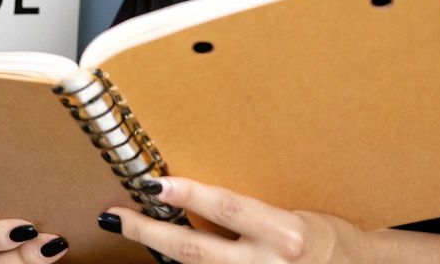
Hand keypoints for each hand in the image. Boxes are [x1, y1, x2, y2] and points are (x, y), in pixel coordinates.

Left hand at [99, 176, 378, 263]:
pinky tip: (162, 254)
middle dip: (149, 233)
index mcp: (285, 235)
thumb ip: (246, 209)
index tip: (152, 184)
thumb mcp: (291, 215)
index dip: (187, 196)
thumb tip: (188, 189)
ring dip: (160, 252)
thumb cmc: (323, 237)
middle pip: (194, 251)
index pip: (227, 209)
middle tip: (116, 216)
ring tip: (132, 229)